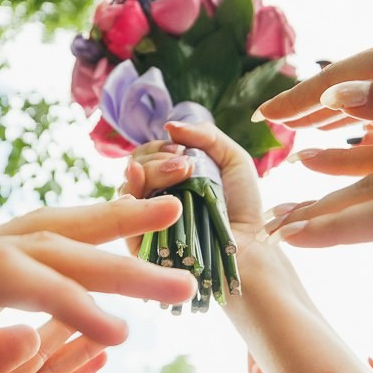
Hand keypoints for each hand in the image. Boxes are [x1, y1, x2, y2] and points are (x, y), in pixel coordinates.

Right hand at [121, 121, 264, 244]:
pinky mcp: (140, 243)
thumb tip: (168, 125)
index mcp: (169, 178)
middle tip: (185, 167)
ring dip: (150, 172)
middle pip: (135, 167)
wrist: (250, 247)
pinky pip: (123, 217)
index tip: (182, 152)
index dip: (160, 148)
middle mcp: (153, 196)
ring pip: (127, 186)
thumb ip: (206, 136)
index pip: (147, 155)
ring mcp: (144, 219)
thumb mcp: (233, 160)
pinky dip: (131, 194)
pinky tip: (141, 182)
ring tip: (179, 175)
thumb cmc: (244, 207)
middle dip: (157, 159)